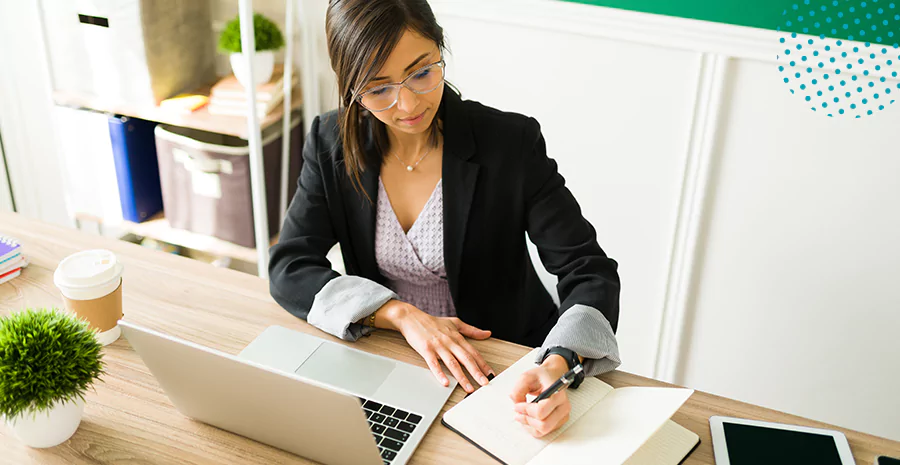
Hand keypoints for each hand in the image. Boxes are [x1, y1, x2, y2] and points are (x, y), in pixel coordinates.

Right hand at [377, 300, 493, 392]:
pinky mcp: (426, 350)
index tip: (490, 374)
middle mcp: (449, 342)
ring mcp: (438, 346)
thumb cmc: (432, 322)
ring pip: (452, 363)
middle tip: (485, 383)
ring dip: (462, 377)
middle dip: (476, 372)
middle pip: (466, 359)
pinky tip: (445, 382)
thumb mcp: (455, 323)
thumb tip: (487, 333)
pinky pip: (434, 364)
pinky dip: (440, 373)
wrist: (412, 318)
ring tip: (469, 388)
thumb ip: (472, 330)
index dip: (483, 364)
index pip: (473, 352)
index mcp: (457, 337)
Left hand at [509, 356, 572, 437]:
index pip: (541, 410)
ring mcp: (562, 416)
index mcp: (558, 393)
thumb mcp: (526, 377)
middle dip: (526, 419)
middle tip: (517, 412)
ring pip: (543, 431)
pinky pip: (543, 432)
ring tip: (521, 415)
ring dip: (528, 425)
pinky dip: (532, 428)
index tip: (517, 405)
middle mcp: (563, 406)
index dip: (526, 410)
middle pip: (544, 425)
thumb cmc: (541, 376)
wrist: (552, 377)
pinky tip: (527, 418)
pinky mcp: (559, 422)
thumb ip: (518, 390)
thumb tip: (516, 404)